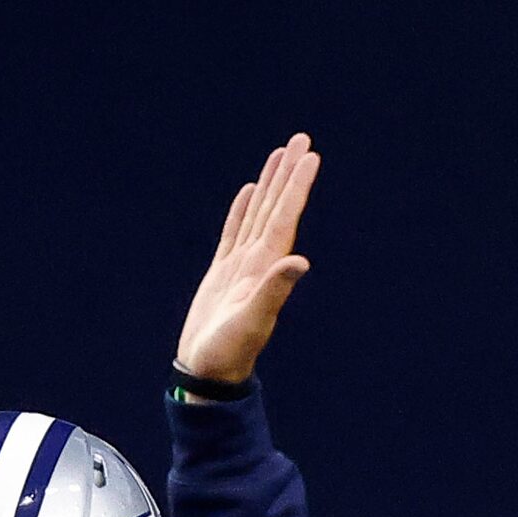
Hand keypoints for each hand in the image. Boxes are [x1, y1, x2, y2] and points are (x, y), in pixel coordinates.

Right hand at [176, 132, 319, 386]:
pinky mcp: (222, 274)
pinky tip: (249, 192)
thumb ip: (274, 290)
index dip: (297, 187)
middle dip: (288, 174)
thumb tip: (300, 261)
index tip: (309, 156)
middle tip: (301, 140)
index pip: (284, 218)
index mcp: (266, 268)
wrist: (208, 374)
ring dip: (270, 185)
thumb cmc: (228, 352)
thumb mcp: (252, 321)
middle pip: (276, 208)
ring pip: (257, 214)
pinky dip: (242, 210)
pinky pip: (234, 232)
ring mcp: (241, 267)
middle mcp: (259, 263)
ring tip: (279, 155)